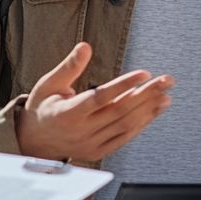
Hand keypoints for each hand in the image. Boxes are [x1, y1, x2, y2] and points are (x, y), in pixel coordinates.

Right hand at [17, 41, 173, 161]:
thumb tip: (85, 46)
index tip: (145, 74)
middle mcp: (80, 131)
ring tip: (165, 94)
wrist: (34, 140)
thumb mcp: (49, 83)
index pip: (101, 97)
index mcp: (67, 113)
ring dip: (148, 110)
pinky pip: (124, 138)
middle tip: (166, 80)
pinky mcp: (98, 152)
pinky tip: (153, 111)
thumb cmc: (43, 106)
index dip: (124, 85)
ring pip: (125, 126)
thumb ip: (69, 66)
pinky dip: (141, 125)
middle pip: (119, 111)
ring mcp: (90, 144)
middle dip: (146, 94)